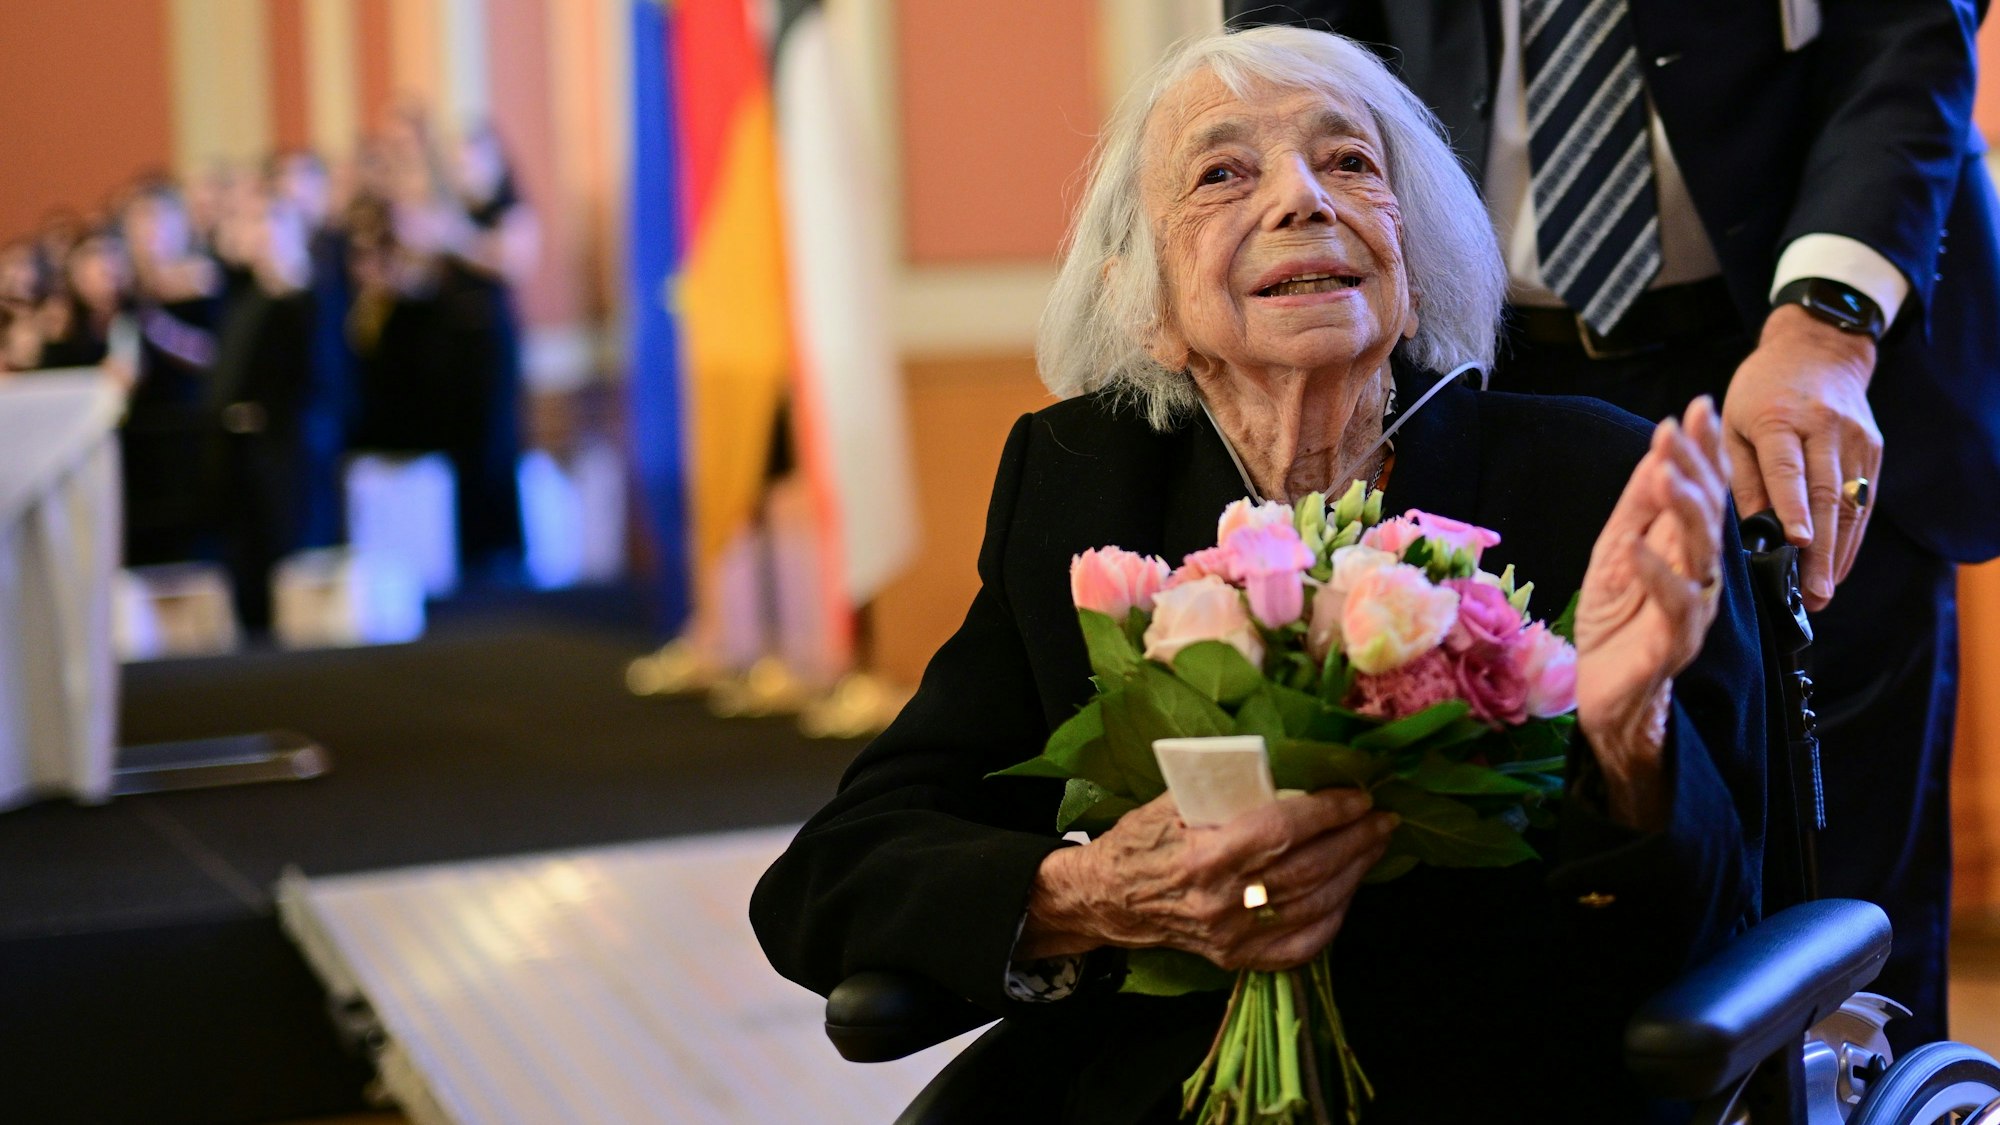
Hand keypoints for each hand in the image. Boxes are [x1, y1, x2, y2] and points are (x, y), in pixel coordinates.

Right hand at [1018, 790, 1393, 970]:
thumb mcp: (1172, 801)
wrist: (1108, 899)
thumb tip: (1287, 765)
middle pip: (1307, 869)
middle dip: (1355, 840)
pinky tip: (1348, 892)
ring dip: (1354, 873)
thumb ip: (1224, 789)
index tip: (1358, 795)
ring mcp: (1232, 936)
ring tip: (1374, 846)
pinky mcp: (1237, 958)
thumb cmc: (1141, 840)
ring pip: (1313, 905)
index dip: (1328, 812)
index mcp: (1203, 855)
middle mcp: (1221, 900)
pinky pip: (1301, 945)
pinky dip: (1333, 918)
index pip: (1282, 830)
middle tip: (1383, 818)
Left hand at [1573, 396, 1732, 830]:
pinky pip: (1673, 606)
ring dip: (1683, 512)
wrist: (1607, 697)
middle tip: (1684, 427)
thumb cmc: (1617, 622)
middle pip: (1707, 515)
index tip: (1699, 406)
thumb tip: (1657, 450)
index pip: (1702, 492)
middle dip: (1697, 469)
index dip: (1701, 451)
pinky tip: (1637, 545)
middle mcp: (1699, 575)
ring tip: (1665, 475)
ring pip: (1700, 555)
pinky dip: (1655, 574)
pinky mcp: (1672, 645)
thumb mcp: (1617, 552)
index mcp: (1686, 551)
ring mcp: (1692, 610)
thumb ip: (1638, 506)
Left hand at [1721, 304, 1879, 609]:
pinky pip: (1865, 501)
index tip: (1795, 543)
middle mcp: (1825, 428)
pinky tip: (1837, 567)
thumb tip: (1742, 529)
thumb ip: (1735, 474)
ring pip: (1851, 503)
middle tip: (1812, 594)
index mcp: (1780, 418)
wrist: (1818, 349)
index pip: (1788, 468)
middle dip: (1820, 549)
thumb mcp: (1732, 423)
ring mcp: (1857, 439)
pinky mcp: (1874, 450)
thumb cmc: (1759, 391)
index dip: (1792, 506)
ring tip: (1822, 592)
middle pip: (1826, 493)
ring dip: (1839, 552)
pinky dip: (1852, 537)